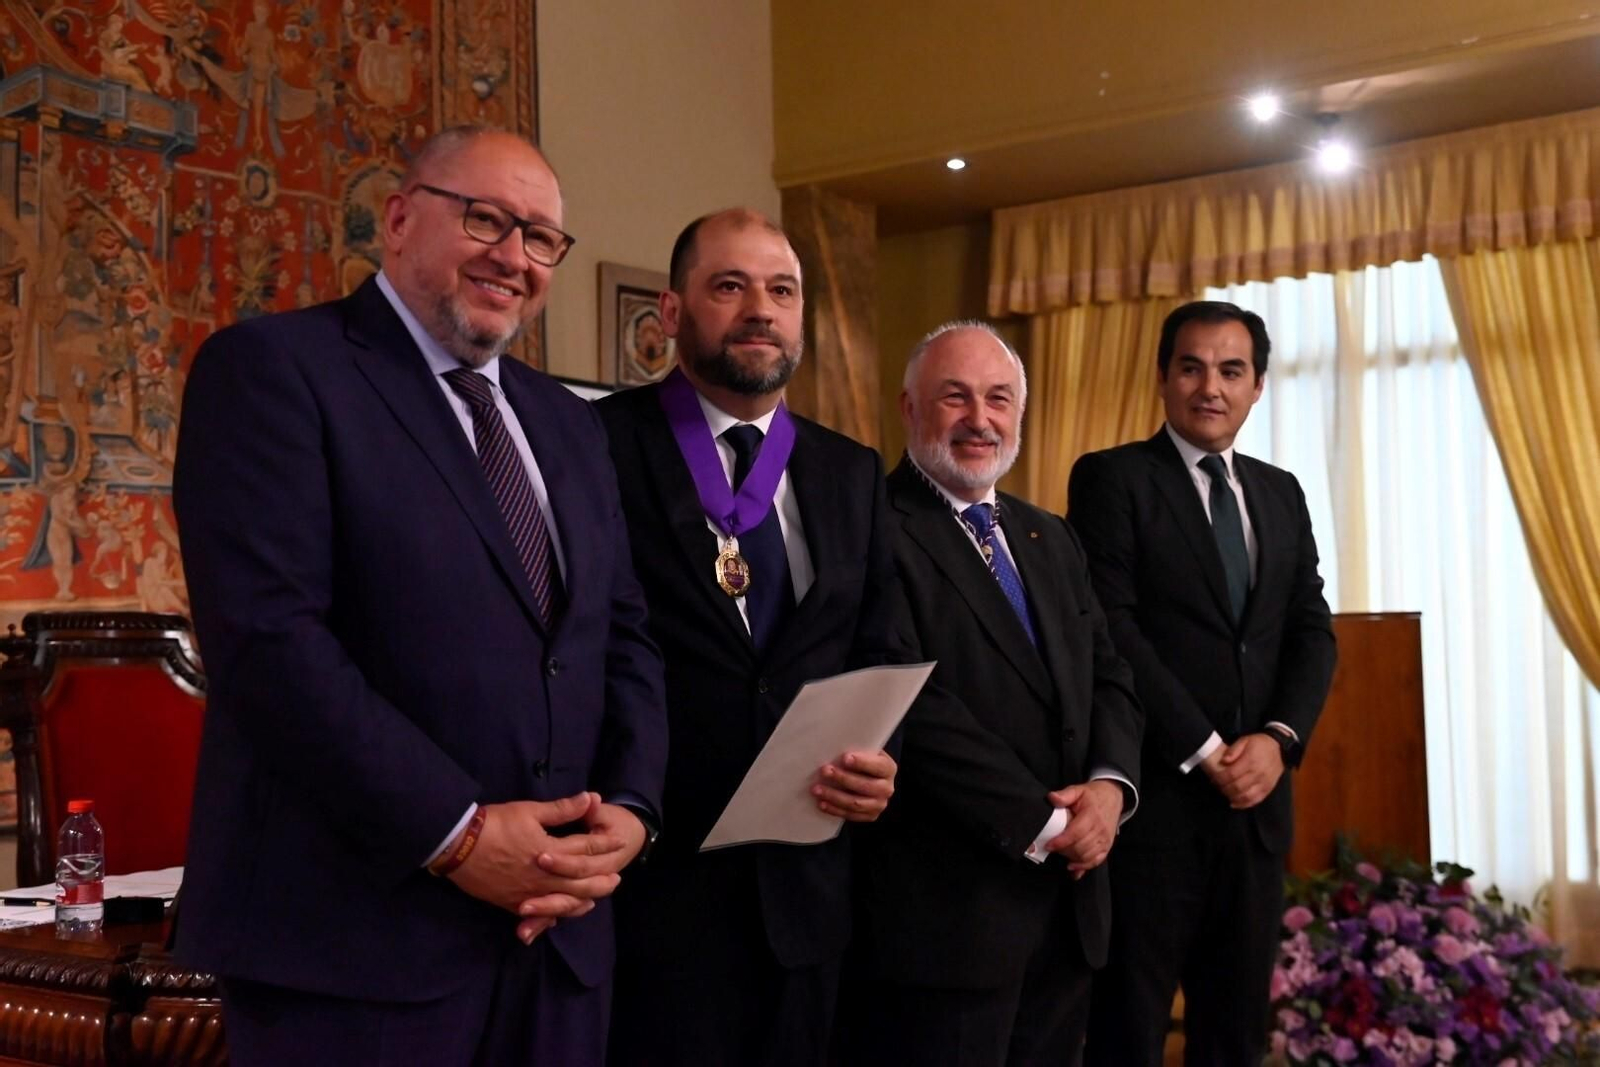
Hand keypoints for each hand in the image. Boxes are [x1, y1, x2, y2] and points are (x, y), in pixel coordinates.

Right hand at [446, 794, 626, 938]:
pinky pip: (539, 914)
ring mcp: (529, 893)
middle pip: (581, 882)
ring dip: (583, 900)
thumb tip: (590, 798)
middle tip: (617, 879)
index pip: (586, 849)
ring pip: (564, 901)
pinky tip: (560, 915)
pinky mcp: (513, 903)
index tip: (619, 842)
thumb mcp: (529, 811)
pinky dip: (554, 914)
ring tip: (595, 899)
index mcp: (551, 852)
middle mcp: (545, 877)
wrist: (458, 847)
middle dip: (601, 880)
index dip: (604, 844)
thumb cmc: (494, 824)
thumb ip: (562, 809)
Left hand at [812, 749, 895, 821]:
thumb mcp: (867, 753)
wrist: (873, 780)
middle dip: (842, 778)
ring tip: (817, 789)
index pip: (877, 766)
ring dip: (834, 796)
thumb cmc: (865, 762)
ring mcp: (879, 804)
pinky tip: (822, 803)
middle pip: (864, 786)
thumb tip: (835, 748)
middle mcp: (887, 788)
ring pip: (855, 803)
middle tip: (824, 771)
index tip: (844, 758)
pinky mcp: (870, 816)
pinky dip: (835, 810)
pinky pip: (850, 815)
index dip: (861, 762)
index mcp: (888, 769)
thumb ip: (858, 751)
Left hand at [1044, 780, 1124, 876]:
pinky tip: (1073, 867)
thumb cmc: (1094, 795)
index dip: (1061, 841)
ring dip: (1072, 858)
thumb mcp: (1078, 790)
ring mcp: (1105, 839)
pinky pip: (1096, 861)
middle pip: (1080, 847)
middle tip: (1052, 847)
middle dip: (1064, 850)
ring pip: (1087, 856)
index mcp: (1092, 815)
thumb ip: (1065, 795)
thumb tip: (1052, 798)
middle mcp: (1100, 829)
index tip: (1049, 845)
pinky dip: (1084, 866)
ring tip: (1061, 853)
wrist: (1113, 797)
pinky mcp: (1107, 846)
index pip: (1076, 832)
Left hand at [1209, 734, 1284, 808]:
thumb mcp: (1245, 740)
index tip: (1213, 778)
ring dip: (1232, 797)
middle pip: (1237, 787)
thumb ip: (1233, 750)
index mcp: (1250, 761)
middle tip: (1217, 786)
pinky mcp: (1268, 789)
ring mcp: (1264, 783)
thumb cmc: (1259, 744)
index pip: (1231, 774)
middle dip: (1224, 788)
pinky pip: (1256, 800)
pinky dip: (1244, 804)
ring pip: (1246, 796)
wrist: (1280, 748)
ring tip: (1225, 793)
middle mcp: (1258, 774)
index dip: (1220, 779)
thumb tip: (1224, 760)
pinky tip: (1234, 803)